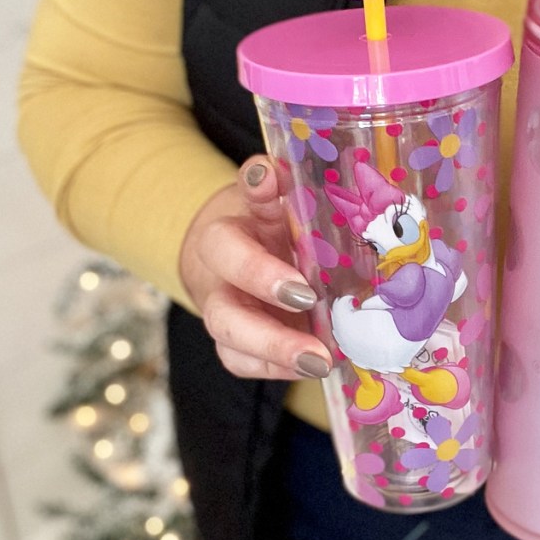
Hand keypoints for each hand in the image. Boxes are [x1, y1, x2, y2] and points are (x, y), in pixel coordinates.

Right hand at [178, 155, 333, 380]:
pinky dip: (279, 369)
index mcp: (225, 237)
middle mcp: (218, 282)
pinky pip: (246, 363)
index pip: (225, 249)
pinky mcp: (237, 344)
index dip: (258, 270)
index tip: (301, 287)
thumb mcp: (268, 197)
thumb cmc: (266, 219)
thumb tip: (269, 171)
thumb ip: (270, 186)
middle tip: (313, 326)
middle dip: (267, 331)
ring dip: (275, 355)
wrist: (238, 244)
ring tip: (321, 362)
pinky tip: (316, 367)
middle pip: (224, 313)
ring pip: (232, 345)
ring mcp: (225, 316)